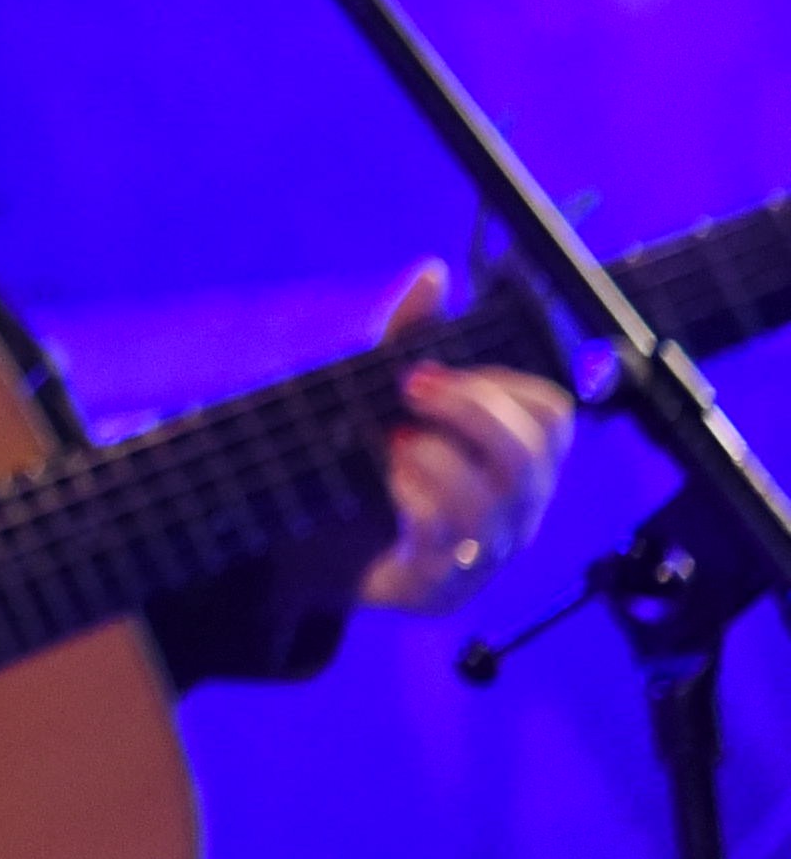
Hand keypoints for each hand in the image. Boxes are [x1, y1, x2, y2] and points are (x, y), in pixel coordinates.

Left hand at [353, 261, 574, 611]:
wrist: (304, 546)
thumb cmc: (361, 463)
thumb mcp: (375, 392)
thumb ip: (406, 335)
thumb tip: (433, 272)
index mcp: (516, 458)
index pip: (553, 414)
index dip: (501, 384)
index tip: (437, 369)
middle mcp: (516, 507)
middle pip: (530, 453)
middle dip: (468, 409)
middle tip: (408, 387)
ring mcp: (485, 551)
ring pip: (491, 496)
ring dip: (431, 454)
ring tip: (389, 443)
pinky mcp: (443, 585)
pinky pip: (446, 535)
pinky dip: (411, 493)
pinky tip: (383, 479)